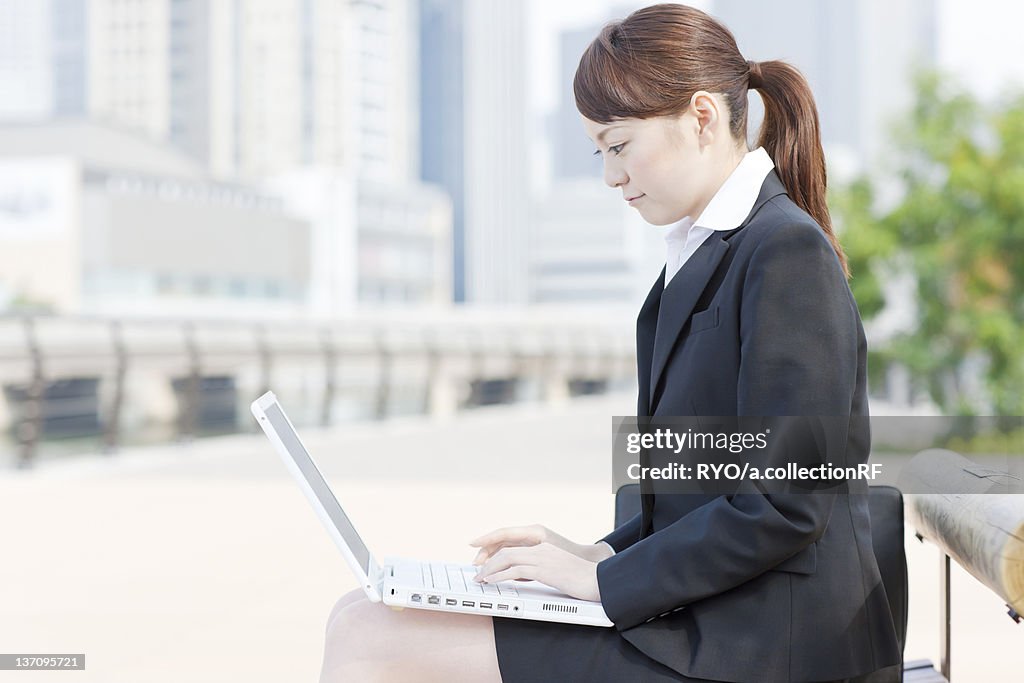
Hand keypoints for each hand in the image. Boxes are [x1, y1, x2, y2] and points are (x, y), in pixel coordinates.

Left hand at [472, 542, 601, 601]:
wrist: (599, 581)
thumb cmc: (581, 578)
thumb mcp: (557, 569)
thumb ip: (539, 568)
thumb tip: (521, 576)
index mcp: (544, 546)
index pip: (513, 544)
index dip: (495, 550)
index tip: (483, 559)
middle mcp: (541, 548)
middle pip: (506, 549)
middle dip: (488, 560)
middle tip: (477, 572)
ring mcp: (542, 557)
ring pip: (506, 558)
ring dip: (489, 568)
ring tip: (481, 578)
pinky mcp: (543, 569)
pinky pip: (514, 570)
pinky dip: (499, 576)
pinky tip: (492, 582)